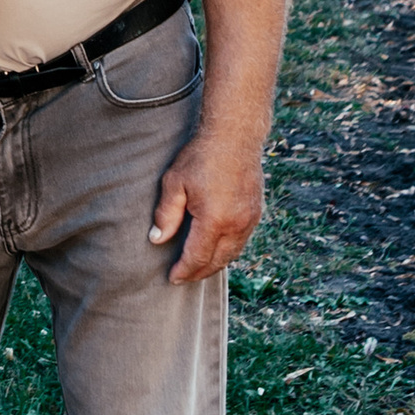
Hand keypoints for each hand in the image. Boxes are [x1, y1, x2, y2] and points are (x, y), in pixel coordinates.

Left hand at [148, 125, 266, 284]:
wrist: (234, 137)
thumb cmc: (200, 157)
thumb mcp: (174, 183)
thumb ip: (165, 215)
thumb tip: (157, 239)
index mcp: (215, 220)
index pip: (197, 257)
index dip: (184, 271)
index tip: (172, 278)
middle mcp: (236, 224)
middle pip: (217, 261)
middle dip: (199, 273)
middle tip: (183, 277)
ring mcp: (250, 219)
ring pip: (232, 253)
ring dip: (215, 264)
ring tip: (197, 268)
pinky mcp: (256, 212)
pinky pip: (241, 241)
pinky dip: (228, 251)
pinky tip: (215, 250)